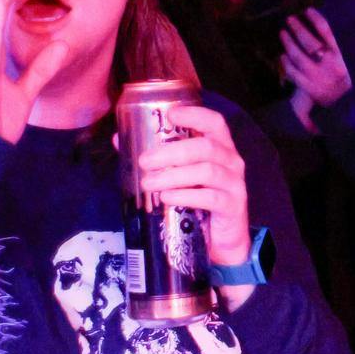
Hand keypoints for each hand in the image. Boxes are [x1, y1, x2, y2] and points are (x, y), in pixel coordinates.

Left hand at [135, 105, 252, 268]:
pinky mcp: (233, 206)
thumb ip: (156, 158)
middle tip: (144, 161)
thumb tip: (119, 139)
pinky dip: (186, 196)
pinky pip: (210, 197)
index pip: (214, 122)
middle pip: (205, 147)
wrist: (222, 239)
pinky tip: (167, 198)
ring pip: (207, 171)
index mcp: (220, 147)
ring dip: (174, 176)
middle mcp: (232, 161)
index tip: (170, 114)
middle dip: (172, 152)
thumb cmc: (200, 200)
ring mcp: (234, 184)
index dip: (195, 114)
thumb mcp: (180, 176)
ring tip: (149, 183)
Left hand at [280, 8, 351, 108]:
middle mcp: (331, 66)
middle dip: (298, 29)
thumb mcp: (342, 62)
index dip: (317, 19)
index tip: (308, 10)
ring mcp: (319, 78)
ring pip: (299, 57)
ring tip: (283, 33)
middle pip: (310, 43)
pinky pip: (293, 72)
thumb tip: (315, 24)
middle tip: (290, 19)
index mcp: (341, 57)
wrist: (340, 107)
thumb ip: (332, 47)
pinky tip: (283, 56)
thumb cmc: (339, 79)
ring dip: (289, 43)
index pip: (328, 33)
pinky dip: (286, 63)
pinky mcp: (309, 89)